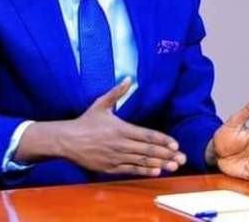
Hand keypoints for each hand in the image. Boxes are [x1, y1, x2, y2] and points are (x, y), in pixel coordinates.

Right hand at [59, 78, 185, 175]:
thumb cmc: (85, 122)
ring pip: (142, 161)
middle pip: (148, 150)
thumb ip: (117, 92)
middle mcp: (121, 144)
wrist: (67, 141)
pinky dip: (144, 171)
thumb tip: (128, 78)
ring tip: (174, 166)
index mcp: (121, 128)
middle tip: (182, 158)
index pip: (147, 135)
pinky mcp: (110, 167)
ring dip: (160, 164)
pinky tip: (156, 171)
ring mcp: (116, 157)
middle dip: (167, 154)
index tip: (175, 144)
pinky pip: (131, 170)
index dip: (163, 140)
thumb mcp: (101, 104)